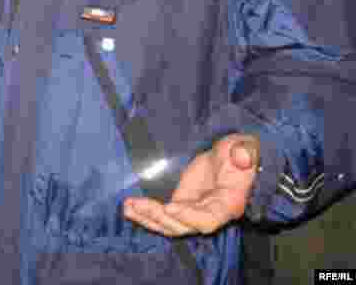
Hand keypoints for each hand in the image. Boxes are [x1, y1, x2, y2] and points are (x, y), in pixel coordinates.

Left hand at [123, 133, 259, 236]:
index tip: (170, 207)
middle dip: (160, 217)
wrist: (234, 156)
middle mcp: (210, 213)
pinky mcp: (182, 202)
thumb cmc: (241, 152)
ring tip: (128, 208)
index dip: (189, 216)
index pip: (208, 219)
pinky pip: (164, 215)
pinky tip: (130, 206)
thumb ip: (245, 153)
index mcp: (228, 204)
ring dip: (148, 218)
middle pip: (183, 226)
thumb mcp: (245, 148)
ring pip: (170, 224)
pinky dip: (146, 213)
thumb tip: (242, 156)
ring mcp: (194, 210)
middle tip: (140, 205)